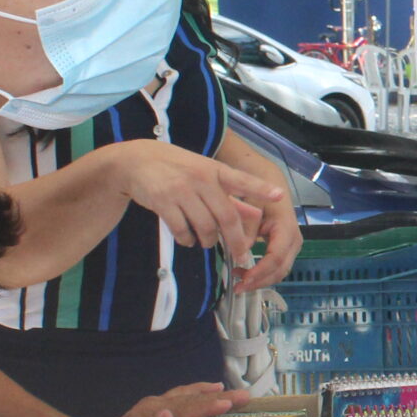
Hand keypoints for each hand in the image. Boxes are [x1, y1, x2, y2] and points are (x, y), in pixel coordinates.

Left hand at [87, 382, 249, 416]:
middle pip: (192, 398)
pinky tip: (212, 391)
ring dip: (212, 392)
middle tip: (245, 396)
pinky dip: (200, 393)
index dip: (207, 405)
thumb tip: (168, 416)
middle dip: (219, 396)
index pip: (185, 407)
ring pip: (189, 394)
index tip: (228, 403)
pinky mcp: (158, 408)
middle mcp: (156, 404)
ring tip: (233, 393)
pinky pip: (184, 397)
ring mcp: (157, 404)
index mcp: (151, 413)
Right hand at [108, 140, 284, 257]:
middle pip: (226, 216)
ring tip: (206, 242)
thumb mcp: (205, 174)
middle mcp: (201, 178)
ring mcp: (181, 190)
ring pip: (205, 226)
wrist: (137, 161)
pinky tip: (187, 239)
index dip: (260, 189)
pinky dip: (187, 240)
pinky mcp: (163, 202)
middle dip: (235, 240)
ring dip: (208, 241)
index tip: (279, 196)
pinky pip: (182, 229)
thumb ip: (229, 195)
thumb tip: (255, 216)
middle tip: (240, 254)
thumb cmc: (177, 168)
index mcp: (215, 170)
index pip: (242, 180)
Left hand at [231, 189, 300, 293]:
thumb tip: (241, 253)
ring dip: (260, 280)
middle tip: (237, 288)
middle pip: (280, 270)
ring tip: (238, 282)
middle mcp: (294, 241)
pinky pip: (277, 268)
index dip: (260, 271)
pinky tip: (246, 275)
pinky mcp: (286, 250)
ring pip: (280, 272)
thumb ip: (246, 229)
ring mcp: (292, 247)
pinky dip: (262, 275)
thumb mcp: (251, 208)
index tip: (242, 280)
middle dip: (259, 282)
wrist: (270, 186)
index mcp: (286, 229)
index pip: (275, 258)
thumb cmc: (260, 195)